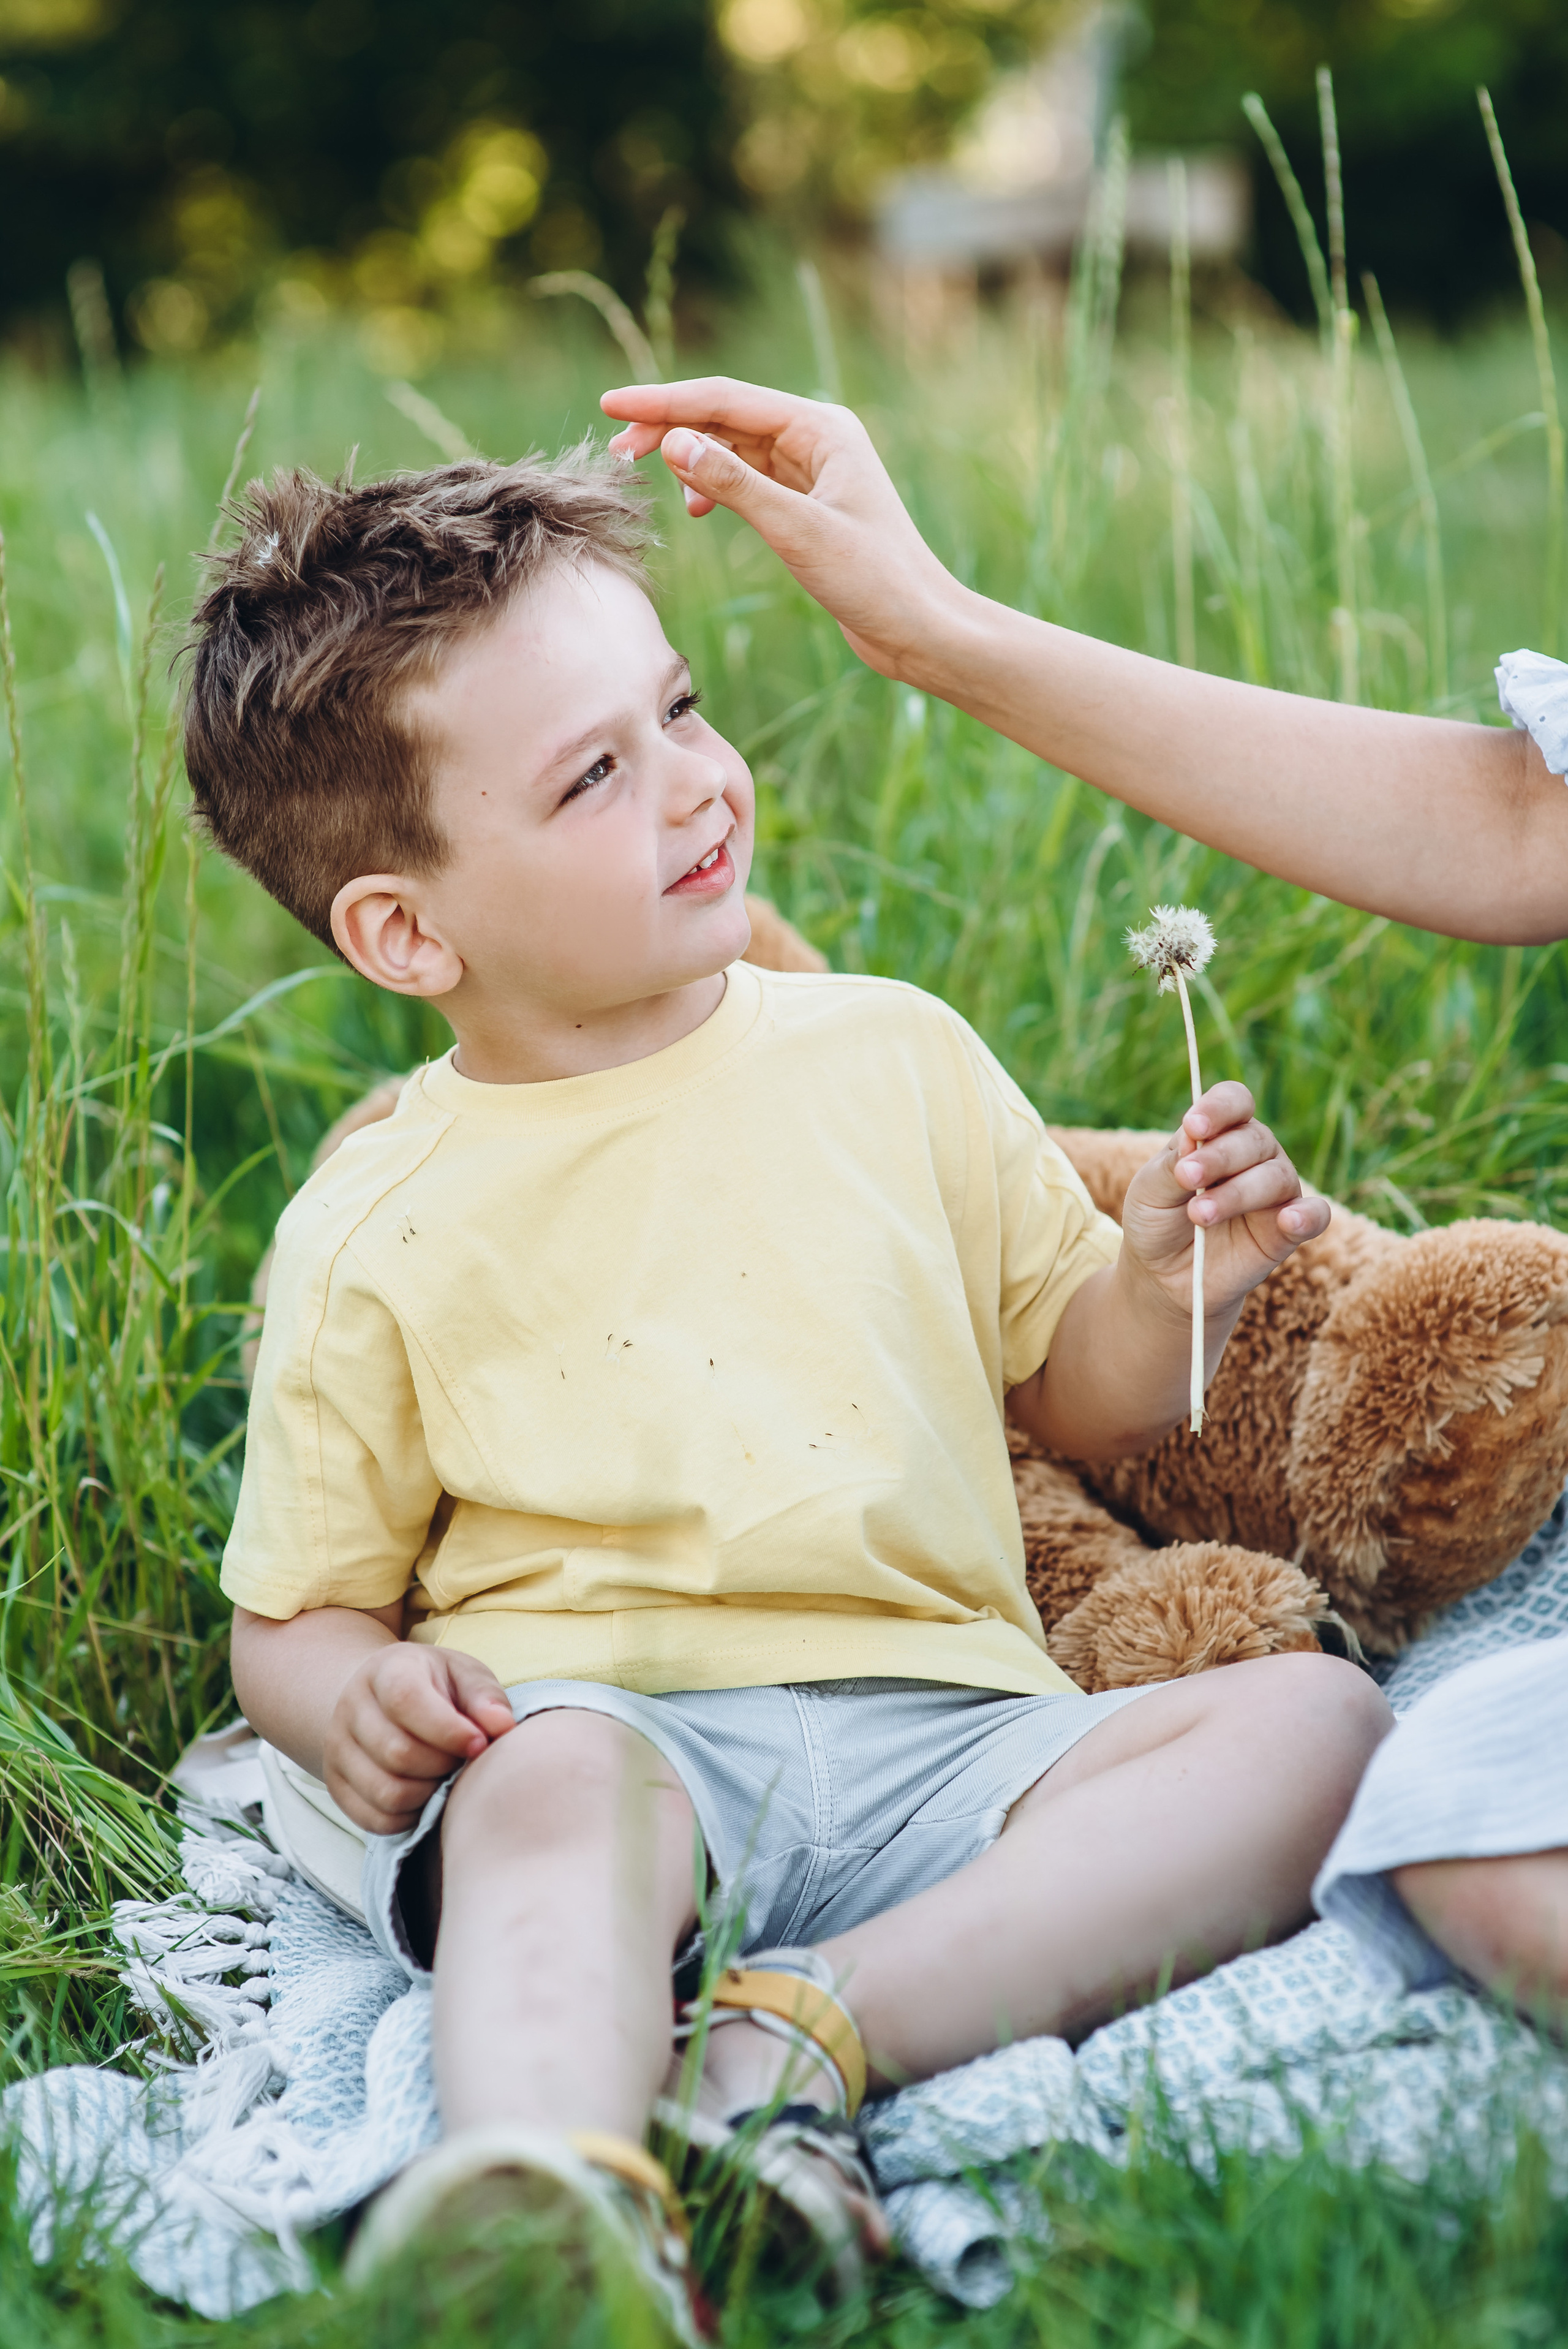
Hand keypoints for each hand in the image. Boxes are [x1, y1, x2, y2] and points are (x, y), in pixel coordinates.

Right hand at [323, 1643, 514, 1835]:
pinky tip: (425, 1795)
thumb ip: (484, 1697)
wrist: (379, 1700)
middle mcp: (352, 1708)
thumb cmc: (434, 1687)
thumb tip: (503, 1726)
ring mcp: (337, 1750)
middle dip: (443, 1765)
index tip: (479, 1744)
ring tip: (444, 1777)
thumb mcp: (463, 1675)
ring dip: (428, 1795)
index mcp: (386, 1671)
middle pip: (398, 1753)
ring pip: (386, 1793)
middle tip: (461, 1761)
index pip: (406, 1701)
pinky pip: (375, 1819)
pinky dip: (410, 1817)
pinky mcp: (336, 1786)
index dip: (448, 1729)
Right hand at [600, 376, 955, 678]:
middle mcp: (818, 438)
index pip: (726, 401)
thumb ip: (734, 483)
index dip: (665, 402)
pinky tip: (696, 508)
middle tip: (617, 450)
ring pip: (734, 449)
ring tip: (647, 478)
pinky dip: (717, 487)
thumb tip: (675, 442)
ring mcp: (813, 471)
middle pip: (726, 419)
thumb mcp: (796, 529)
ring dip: (690, 459)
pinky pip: (748, 480)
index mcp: (822, 427)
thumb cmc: (873, 579)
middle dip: (670, 429)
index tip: (612, 405)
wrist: (920, 628)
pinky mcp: (808, 506)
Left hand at [1119, 1082, 1328, 1327]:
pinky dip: (1307, 1216)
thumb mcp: (1149, 1191)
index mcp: (1220, 1133)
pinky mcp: (1288, 1231)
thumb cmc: (1157, 1221)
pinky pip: (1315, 1215)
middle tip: (1187, 1178)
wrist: (1162, 1275)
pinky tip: (1290, 1220)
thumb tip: (1193, 1136)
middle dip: (1219, 1157)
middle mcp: (1255, 1155)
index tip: (1194, 1127)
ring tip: (1200, 1215)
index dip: (1218, 1109)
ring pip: (1275, 1177)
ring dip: (1238, 1193)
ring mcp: (1275, 1191)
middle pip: (1253, 1140)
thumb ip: (1172, 1164)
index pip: (1234, 1102)